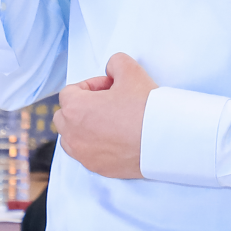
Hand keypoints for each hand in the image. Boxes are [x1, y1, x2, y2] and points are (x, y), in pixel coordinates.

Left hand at [56, 52, 157, 177]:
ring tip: (109, 123)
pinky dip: (94, 146)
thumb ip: (115, 62)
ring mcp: (84, 154)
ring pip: (71, 138)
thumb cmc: (145, 107)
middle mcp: (73, 134)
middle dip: (81, 108)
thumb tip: (111, 69)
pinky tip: (116, 139)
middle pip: (64, 117)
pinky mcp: (98, 168)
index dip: (90, 86)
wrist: (165, 140)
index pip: (70, 92)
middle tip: (107, 104)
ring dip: (82, 128)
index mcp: (75, 109)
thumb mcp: (131, 71)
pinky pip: (86, 155)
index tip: (110, 87)